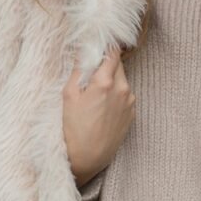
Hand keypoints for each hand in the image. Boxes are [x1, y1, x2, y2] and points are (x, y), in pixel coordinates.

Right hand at [62, 45, 135, 185]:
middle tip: (90, 70)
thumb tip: (83, 50)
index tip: (99, 42)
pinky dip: (116, 93)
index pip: (112, 52)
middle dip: (106, 63)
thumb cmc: (73, 128)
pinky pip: (125, 94)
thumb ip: (78, 69)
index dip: (106, 45)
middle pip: (117, 64)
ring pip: (122, 79)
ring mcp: (129, 101)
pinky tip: (102, 106)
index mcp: (105, 82)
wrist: (87, 158)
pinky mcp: (132, 112)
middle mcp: (122, 89)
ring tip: (94, 92)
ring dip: (111, 79)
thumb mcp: (68, 95)